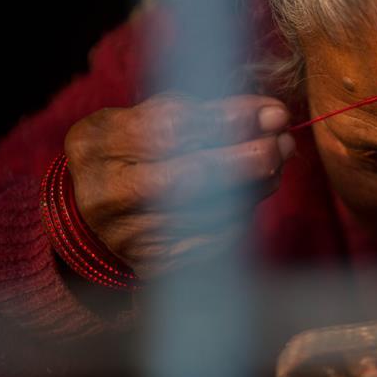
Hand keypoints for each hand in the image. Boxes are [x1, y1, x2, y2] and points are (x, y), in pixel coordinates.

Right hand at [63, 93, 294, 277]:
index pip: (171, 129)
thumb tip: (272, 115)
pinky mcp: (157, 266)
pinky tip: (251, 192)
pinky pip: (218, 238)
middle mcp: (108, 196)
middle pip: (194, 177)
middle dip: (251, 158)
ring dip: (257, 184)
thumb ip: (206, 110)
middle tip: (283, 142)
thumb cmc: (132, 151)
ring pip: (215, 211)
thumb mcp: (148, 116)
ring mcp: (132, 237)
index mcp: (99, 145)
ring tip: (276, 160)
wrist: (92, 214)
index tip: (274, 113)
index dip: (230, 120)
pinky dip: (243, 211)